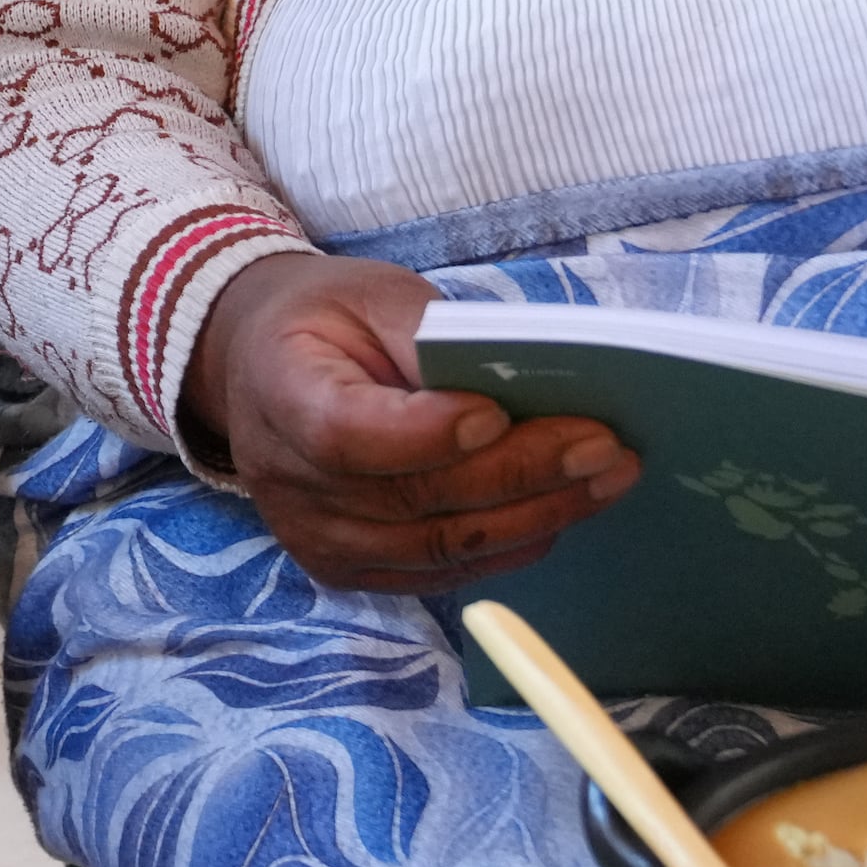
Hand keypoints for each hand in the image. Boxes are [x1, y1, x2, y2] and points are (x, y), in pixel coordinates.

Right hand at [177, 251, 639, 596]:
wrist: (259, 369)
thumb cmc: (328, 321)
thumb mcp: (374, 295)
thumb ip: (432, 339)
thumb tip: (516, 389)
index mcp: (281, 394)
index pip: (346, 435)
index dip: (425, 435)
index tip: (499, 415)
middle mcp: (289, 485)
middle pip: (412, 498)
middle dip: (521, 474)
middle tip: (605, 447)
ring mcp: (317, 539)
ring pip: (438, 546)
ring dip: (535, 516)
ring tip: (607, 478)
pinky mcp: (349, 571)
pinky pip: (440, 572)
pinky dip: (508, 544)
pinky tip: (561, 510)